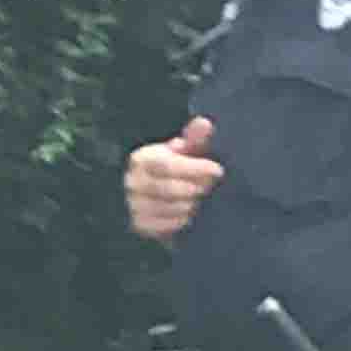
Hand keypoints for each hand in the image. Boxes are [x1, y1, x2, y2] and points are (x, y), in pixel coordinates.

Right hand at [123, 115, 223, 240]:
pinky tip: (189, 212)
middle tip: (210, 185)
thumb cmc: (165, 169)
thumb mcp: (177, 151)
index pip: (168, 165)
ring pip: (173, 209)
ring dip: (192, 204)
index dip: (195, 168)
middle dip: (197, 187)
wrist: (138, 195)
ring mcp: (135, 207)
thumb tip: (205, 123)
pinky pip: (170, 226)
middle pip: (171, 189)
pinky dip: (184, 219)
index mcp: (142, 160)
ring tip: (199, 198)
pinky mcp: (140, 226)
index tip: (217, 169)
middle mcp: (134, 184)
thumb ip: (192, 138)